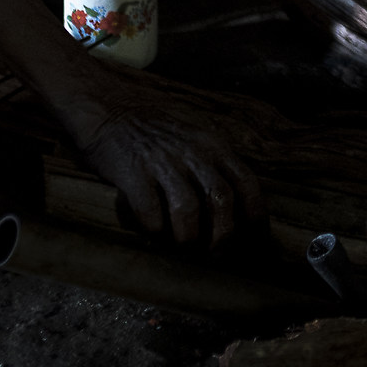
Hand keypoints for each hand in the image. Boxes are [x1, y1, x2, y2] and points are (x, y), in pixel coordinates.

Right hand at [65, 84, 264, 245]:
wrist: (111, 112)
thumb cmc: (158, 136)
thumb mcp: (196, 140)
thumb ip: (215, 168)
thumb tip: (236, 212)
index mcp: (213, 146)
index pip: (246, 181)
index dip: (255, 213)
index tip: (255, 238)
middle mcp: (192, 153)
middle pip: (220, 198)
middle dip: (223, 233)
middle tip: (216, 254)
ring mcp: (162, 162)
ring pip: (187, 208)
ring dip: (188, 236)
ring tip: (185, 248)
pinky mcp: (133, 173)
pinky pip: (149, 210)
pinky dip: (154, 229)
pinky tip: (153, 233)